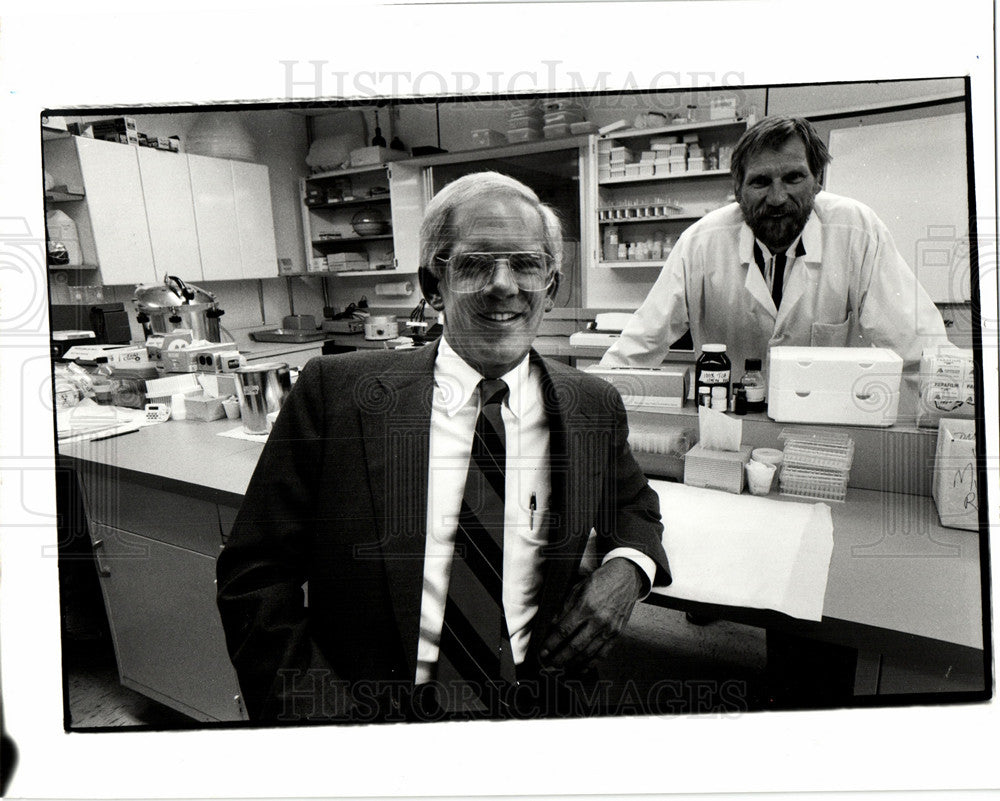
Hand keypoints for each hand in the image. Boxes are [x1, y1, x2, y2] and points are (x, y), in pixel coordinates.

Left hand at [538, 558, 643, 672]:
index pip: (564, 630)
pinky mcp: (617, 634)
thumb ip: (565, 608)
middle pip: (575, 646)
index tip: (543, 651)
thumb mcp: (577, 589)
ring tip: (562, 666)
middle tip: (550, 663)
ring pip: (589, 653)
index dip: (552, 643)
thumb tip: (553, 626)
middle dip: (560, 657)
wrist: (626, 577)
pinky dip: (592, 663)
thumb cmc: (600, 580)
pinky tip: (582, 667)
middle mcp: (598, 620)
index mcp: (586, 606)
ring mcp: (609, 629)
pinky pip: (603, 653)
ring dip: (573, 662)